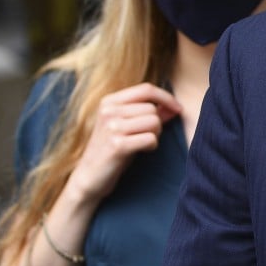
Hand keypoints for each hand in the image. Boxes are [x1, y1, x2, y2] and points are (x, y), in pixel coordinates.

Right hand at [67, 83, 182, 204]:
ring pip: (154, 122)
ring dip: (155, 135)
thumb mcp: (127, 126)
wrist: (89, 177)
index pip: (146, 89)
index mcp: (109, 101)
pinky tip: (140, 151)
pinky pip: (150, 138)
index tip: (177, 109)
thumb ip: (150, 113)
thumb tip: (174, 107)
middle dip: (157, 124)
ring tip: (141, 143)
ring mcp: (111, 127)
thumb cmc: (111, 149)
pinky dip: (151, 146)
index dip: (166, 97)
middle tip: (145, 136)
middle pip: (152, 108)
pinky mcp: (117, 145)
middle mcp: (109, 111)